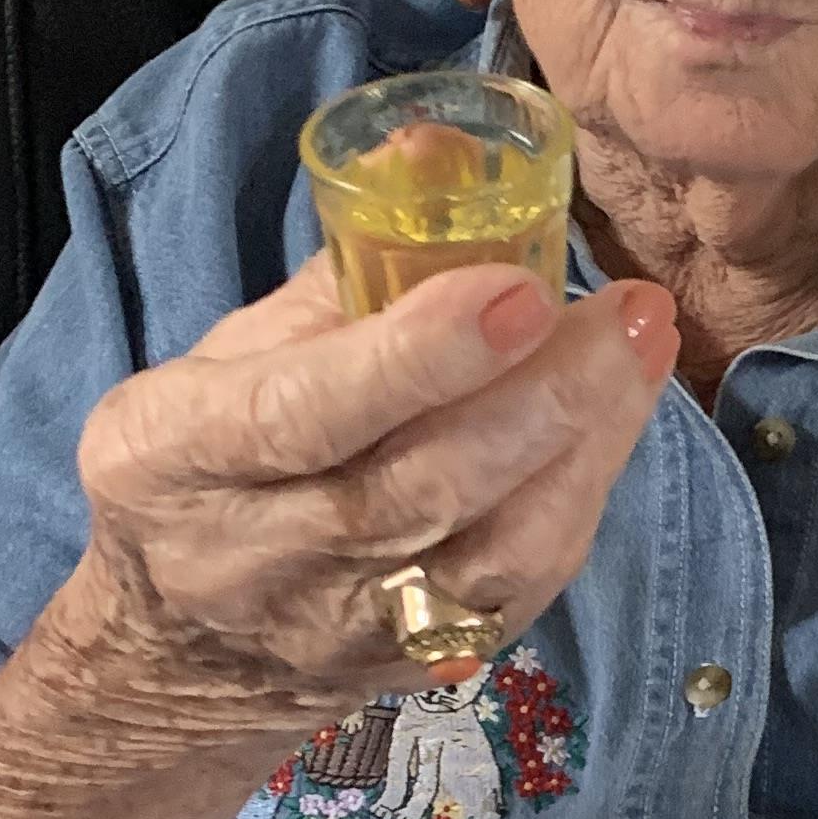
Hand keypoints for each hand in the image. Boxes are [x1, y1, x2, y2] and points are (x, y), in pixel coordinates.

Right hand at [61, 251, 677, 757]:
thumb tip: (439, 150)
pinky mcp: (412, 668)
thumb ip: (337, 271)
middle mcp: (256, 558)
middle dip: (542, 396)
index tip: (518, 289)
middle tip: (628, 313)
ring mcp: (340, 630)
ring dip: (586, 447)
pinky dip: (578, 500)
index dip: (416, 356)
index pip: (302, 413)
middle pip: (418, 491)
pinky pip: (517, 592)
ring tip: (642, 350)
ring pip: (488, 556)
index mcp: (176, 456)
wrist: (175, 655)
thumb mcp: (219, 356)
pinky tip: (615, 423)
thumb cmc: (204, 465)